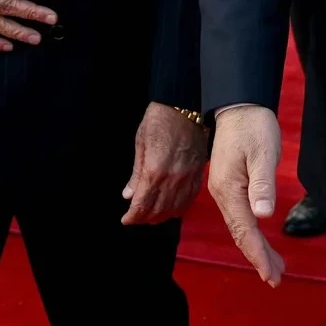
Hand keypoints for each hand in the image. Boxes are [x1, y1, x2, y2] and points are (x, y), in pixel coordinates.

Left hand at [121, 103, 207, 224]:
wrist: (185, 106)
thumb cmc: (160, 120)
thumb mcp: (140, 144)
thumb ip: (136, 173)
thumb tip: (128, 195)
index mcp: (155, 171)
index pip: (142, 205)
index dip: (133, 216)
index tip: (126, 220)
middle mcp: (173, 179)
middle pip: (158, 211)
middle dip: (145, 218)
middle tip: (136, 218)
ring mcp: (188, 178)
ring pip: (175, 209)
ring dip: (161, 216)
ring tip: (152, 216)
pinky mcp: (198, 174)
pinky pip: (189, 200)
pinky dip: (179, 208)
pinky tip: (171, 208)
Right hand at [207, 105, 284, 285]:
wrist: (239, 104)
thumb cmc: (253, 126)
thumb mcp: (262, 153)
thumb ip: (263, 184)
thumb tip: (263, 215)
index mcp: (229, 189)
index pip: (245, 230)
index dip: (258, 254)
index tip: (271, 275)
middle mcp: (222, 194)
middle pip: (240, 234)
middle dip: (258, 257)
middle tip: (276, 277)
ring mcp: (223, 190)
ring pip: (239, 227)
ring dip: (255, 248)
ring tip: (273, 267)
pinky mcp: (229, 185)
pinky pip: (238, 217)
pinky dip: (250, 234)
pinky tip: (259, 240)